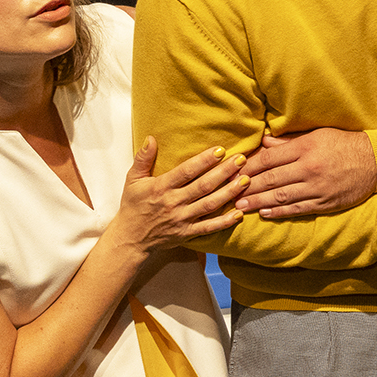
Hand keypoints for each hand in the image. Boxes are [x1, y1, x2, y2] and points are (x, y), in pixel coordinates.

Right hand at [109, 137, 246, 256]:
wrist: (130, 239)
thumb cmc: (133, 206)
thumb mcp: (132, 180)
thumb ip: (143, 159)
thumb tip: (150, 138)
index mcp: (161, 187)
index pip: (186, 172)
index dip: (204, 161)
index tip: (221, 150)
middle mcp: (173, 203)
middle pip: (203, 186)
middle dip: (224, 172)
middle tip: (242, 159)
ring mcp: (182, 219)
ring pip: (210, 205)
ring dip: (229, 193)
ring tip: (246, 180)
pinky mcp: (187, 233)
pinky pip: (209, 228)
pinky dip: (225, 222)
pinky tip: (240, 212)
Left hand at [237, 128, 376, 217]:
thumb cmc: (345, 143)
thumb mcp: (318, 134)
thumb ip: (290, 141)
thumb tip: (265, 142)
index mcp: (306, 147)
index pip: (269, 158)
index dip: (249, 166)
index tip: (233, 172)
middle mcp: (309, 168)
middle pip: (271, 178)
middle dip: (247, 186)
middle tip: (228, 193)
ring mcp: (317, 187)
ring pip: (281, 196)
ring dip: (258, 202)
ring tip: (241, 206)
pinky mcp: (325, 202)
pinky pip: (298, 208)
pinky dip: (279, 211)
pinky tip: (265, 213)